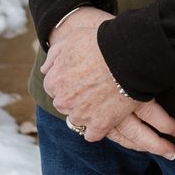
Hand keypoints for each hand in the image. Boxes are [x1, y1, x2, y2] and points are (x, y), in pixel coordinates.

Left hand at [40, 9, 174, 158]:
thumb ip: (53, 56)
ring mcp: (81, 115)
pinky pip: (92, 134)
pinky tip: (105, 117)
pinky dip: (97, 127)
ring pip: (77, 118)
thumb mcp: (71, 40)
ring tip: (102, 98)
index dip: (67, 80)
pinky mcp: (100, 125)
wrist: (129, 56)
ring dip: (85, 112)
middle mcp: (64, 101)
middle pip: (64, 103)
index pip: (53, 87)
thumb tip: (45, 70)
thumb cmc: (100, 43)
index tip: (81, 76)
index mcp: (54, 81)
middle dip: (74, 97)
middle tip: (92, 86)